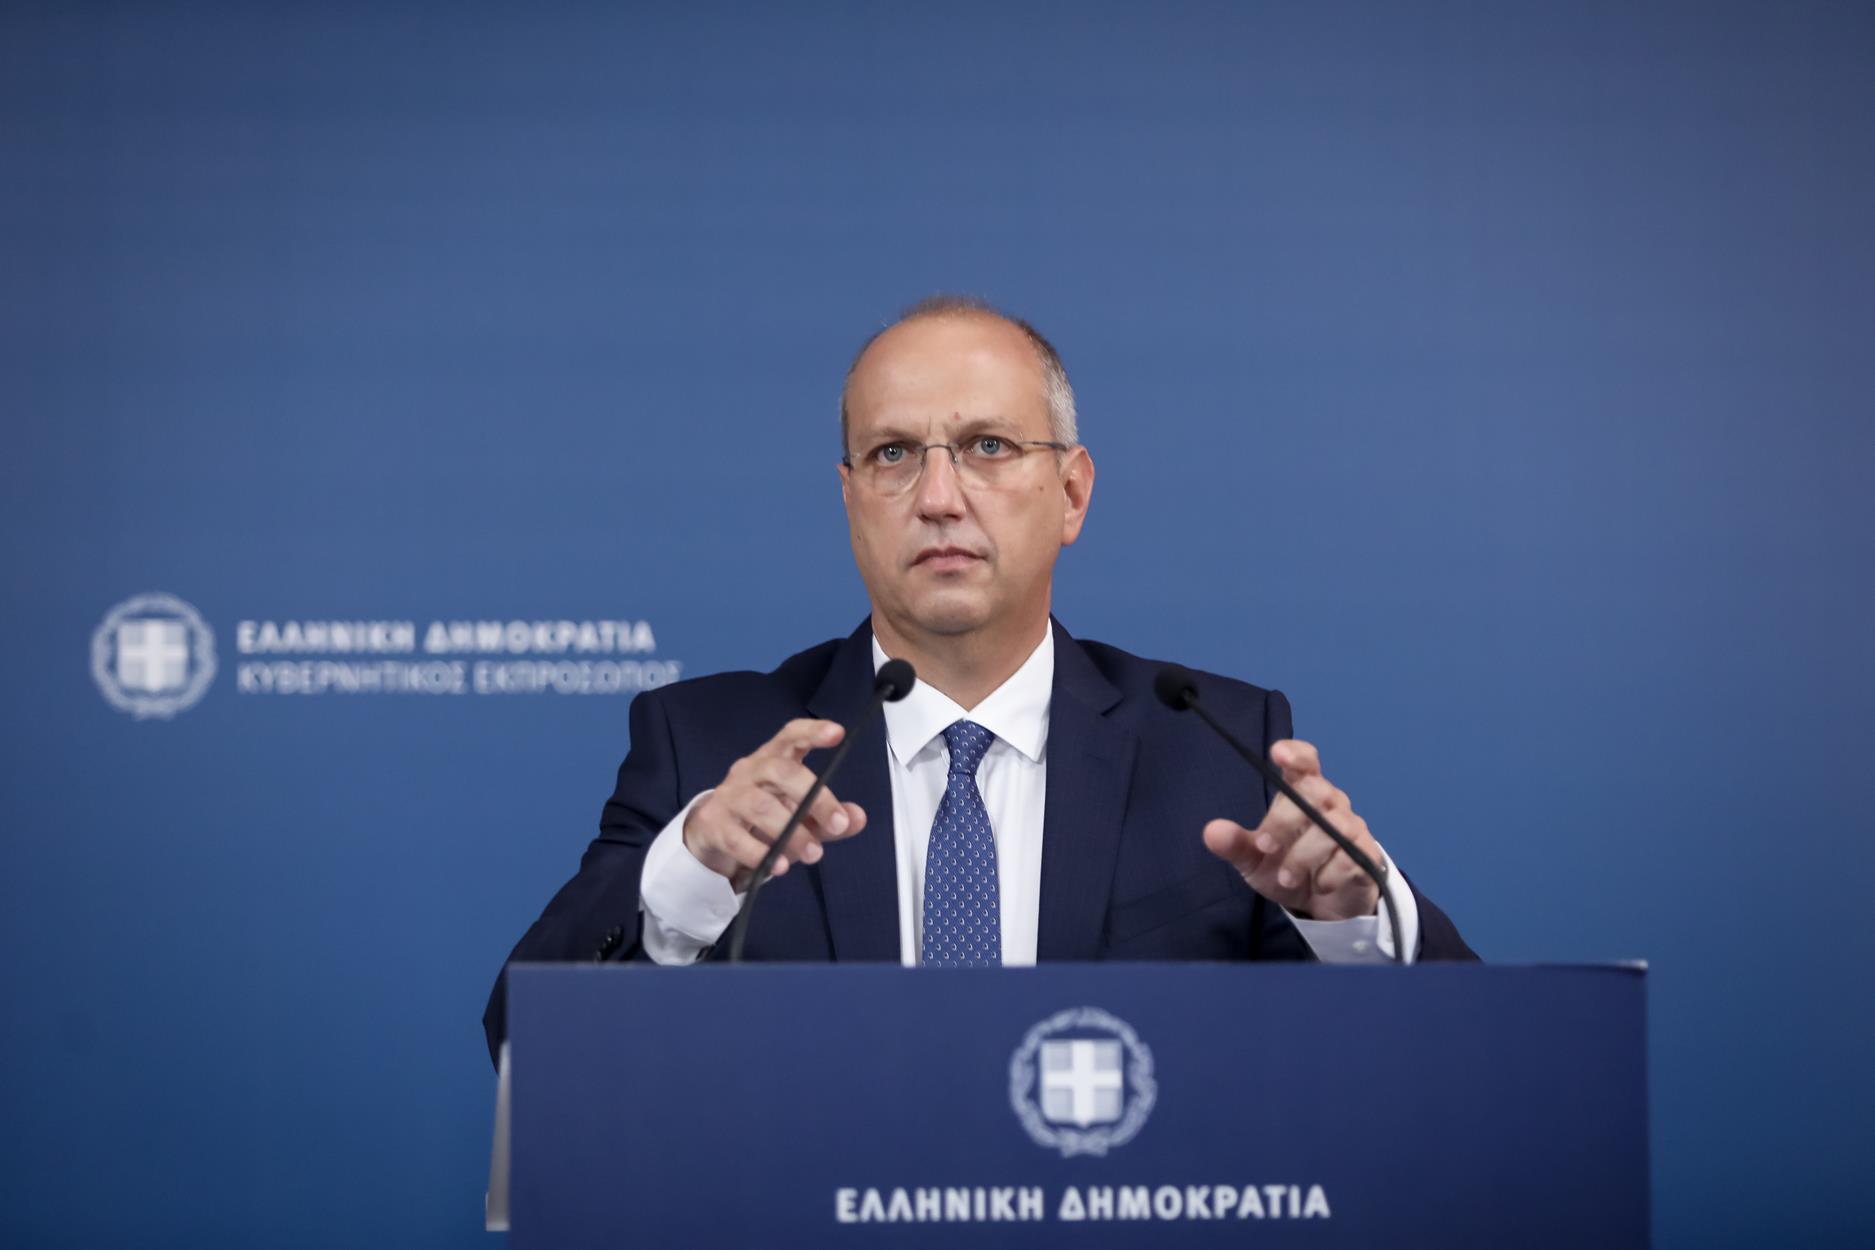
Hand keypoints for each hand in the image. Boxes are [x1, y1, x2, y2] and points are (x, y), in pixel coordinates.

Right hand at [683, 718, 867, 887]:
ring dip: (792, 832)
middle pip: (780, 771)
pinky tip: (779, 866)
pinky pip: (738, 838)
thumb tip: (857, 818)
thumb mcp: (799, 814)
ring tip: (813, 854)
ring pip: (761, 806)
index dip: (812, 732)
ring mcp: (729, 796)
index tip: (838, 733)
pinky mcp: (714, 824)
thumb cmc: (762, 816)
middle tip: (838, 824)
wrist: (711, 833)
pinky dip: (761, 853)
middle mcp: (749, 771)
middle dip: (814, 797)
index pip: (790, 736)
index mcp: (773, 759)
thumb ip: (828, 817)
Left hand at [1201, 739, 1382, 920]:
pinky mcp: (1366, 854)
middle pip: (1314, 790)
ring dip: (1303, 856)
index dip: (1295, 752)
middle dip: (1285, 821)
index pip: (1305, 760)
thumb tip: (1210, 831)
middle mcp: (1329, 802)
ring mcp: (1351, 826)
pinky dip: (1328, 875)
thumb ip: (1235, 845)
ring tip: (1286, 877)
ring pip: (1333, 827)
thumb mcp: (1254, 860)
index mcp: (1300, 793)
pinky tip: (1319, 885)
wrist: (1321, 904)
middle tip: (1266, 847)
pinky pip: (1350, 857)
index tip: (1278, 753)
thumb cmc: (1287, 868)